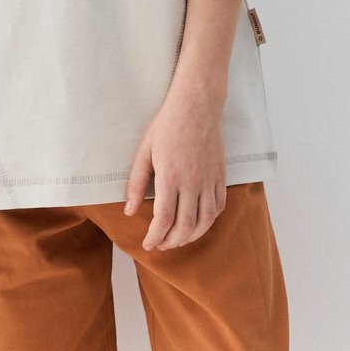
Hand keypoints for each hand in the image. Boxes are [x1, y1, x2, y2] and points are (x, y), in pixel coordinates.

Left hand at [122, 90, 226, 248]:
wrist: (197, 106)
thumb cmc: (167, 126)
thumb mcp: (144, 152)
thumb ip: (136, 183)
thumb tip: (129, 210)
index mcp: (171, 177)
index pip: (164, 219)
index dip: (155, 237)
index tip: (148, 244)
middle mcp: (193, 182)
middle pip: (185, 226)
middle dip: (171, 241)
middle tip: (161, 245)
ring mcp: (210, 180)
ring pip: (205, 220)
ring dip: (192, 236)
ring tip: (179, 240)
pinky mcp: (221, 175)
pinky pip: (218, 206)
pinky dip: (209, 220)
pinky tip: (198, 222)